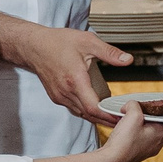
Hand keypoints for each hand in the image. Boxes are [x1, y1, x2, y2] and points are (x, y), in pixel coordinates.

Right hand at [3, 20, 127, 120]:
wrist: (35, 46)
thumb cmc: (58, 42)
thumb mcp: (87, 41)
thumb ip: (109, 52)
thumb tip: (128, 60)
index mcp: (75, 80)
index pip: (93, 107)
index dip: (109, 116)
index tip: (123, 117)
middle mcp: (66, 92)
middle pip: (90, 114)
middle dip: (107, 119)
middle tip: (125, 120)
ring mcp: (60, 97)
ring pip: (82, 114)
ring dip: (98, 117)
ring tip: (114, 116)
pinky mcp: (57, 97)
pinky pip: (75, 109)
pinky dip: (87, 112)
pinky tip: (97, 108)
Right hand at [100, 104, 162, 161]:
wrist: (111, 161)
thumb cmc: (126, 142)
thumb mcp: (132, 115)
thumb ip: (134, 105)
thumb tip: (131, 105)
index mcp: (161, 135)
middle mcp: (156, 145)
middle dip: (157, 120)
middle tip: (148, 112)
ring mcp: (145, 150)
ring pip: (150, 135)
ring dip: (144, 125)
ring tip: (133, 118)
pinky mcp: (135, 153)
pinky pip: (139, 139)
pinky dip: (135, 132)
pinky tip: (125, 127)